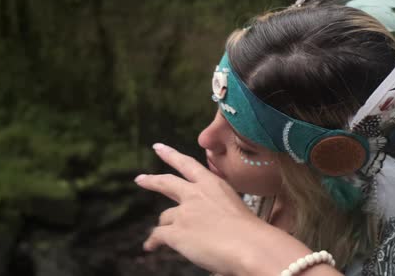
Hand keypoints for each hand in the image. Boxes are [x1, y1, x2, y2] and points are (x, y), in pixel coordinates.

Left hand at [135, 143, 341, 275]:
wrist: (250, 245)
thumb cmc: (253, 233)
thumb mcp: (237, 211)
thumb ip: (221, 213)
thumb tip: (214, 225)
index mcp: (214, 185)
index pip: (189, 165)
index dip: (171, 155)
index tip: (158, 147)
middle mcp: (196, 194)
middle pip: (167, 182)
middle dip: (152, 180)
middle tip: (140, 178)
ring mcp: (184, 212)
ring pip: (165, 217)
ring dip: (163, 225)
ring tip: (159, 236)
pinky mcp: (176, 232)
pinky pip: (159, 236)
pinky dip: (154, 242)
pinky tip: (151, 247)